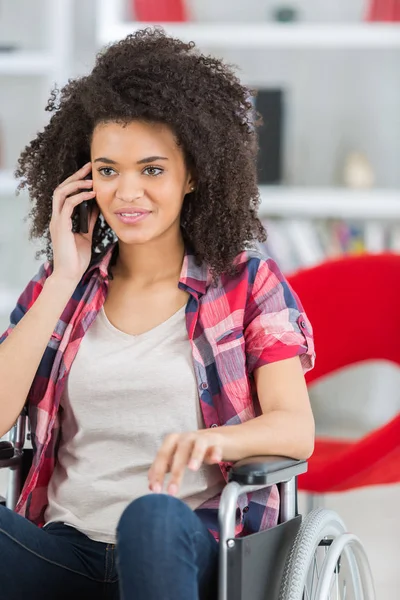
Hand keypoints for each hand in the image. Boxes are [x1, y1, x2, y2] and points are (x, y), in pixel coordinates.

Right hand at [49, 161, 99, 283]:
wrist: (70, 275)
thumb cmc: (77, 259)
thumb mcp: (86, 235)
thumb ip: (89, 221)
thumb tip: (96, 207)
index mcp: (61, 219)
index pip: (65, 194)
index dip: (76, 182)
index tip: (89, 174)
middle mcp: (57, 218)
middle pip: (61, 188)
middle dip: (75, 176)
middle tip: (89, 167)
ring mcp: (57, 221)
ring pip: (61, 193)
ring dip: (76, 184)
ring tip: (91, 181)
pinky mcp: (60, 226)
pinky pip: (68, 205)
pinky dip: (79, 197)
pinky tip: (91, 195)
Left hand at [148, 430, 223, 496]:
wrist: (213, 438)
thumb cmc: (190, 450)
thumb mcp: (175, 457)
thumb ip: (163, 469)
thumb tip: (151, 487)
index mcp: (172, 441)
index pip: (162, 456)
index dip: (158, 472)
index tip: (155, 490)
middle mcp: (186, 437)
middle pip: (179, 452)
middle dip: (175, 472)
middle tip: (172, 491)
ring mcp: (201, 438)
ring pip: (197, 446)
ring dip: (195, 456)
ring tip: (193, 469)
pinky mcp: (216, 441)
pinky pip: (216, 447)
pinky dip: (215, 452)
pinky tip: (215, 460)